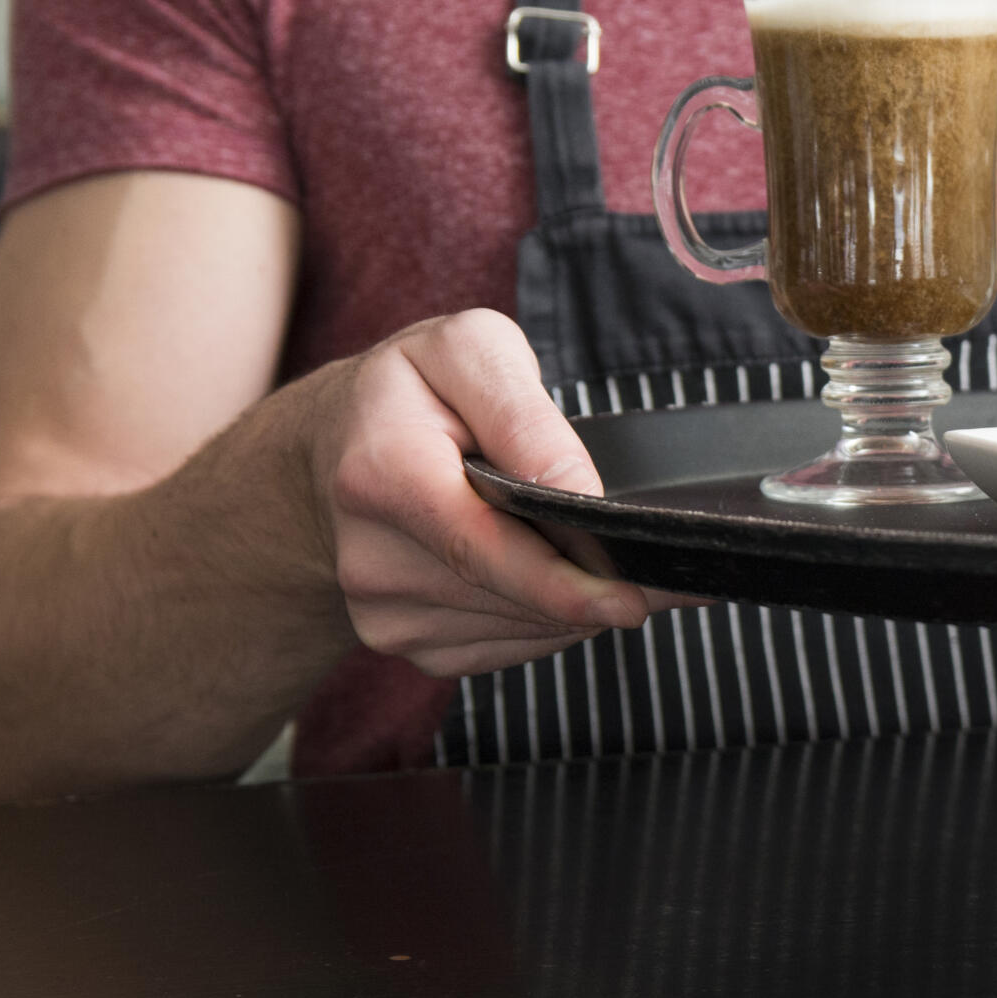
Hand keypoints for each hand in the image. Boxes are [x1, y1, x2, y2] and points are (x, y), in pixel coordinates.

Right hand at [308, 309, 693, 678]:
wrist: (329, 449)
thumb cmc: (409, 390)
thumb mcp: (468, 351)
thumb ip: (524, 415)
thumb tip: (580, 491)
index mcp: (383, 475)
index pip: (483, 549)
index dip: (564, 583)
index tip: (632, 598)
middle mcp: (373, 558)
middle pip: (515, 596)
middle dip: (598, 588)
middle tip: (667, 574)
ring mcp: (384, 611)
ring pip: (521, 627)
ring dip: (574, 604)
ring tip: (604, 560)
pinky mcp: (405, 643)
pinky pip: (506, 646)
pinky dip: (544, 617)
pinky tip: (546, 574)